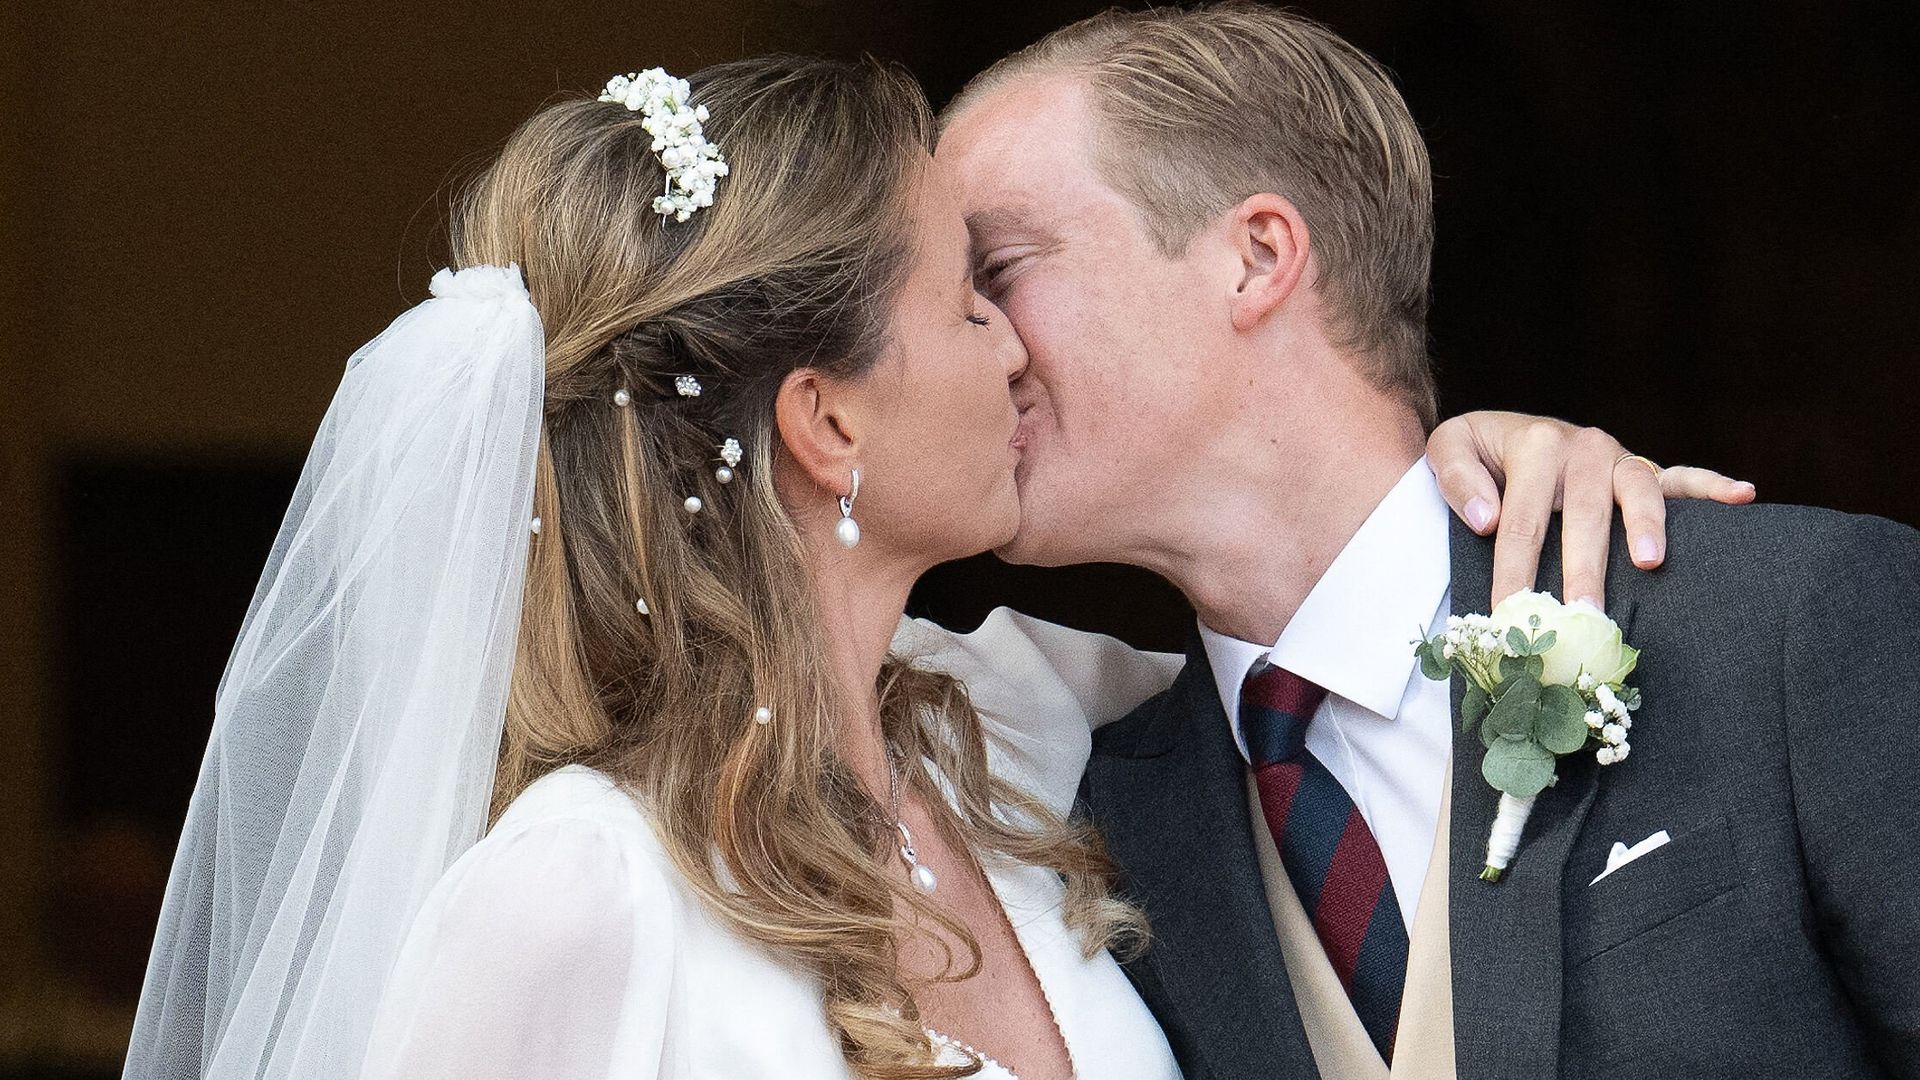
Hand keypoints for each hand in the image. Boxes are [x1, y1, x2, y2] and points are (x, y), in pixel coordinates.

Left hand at [1427, 411, 1756, 607]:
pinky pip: (1682, 476)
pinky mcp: (1642, 468)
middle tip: (1584, 611)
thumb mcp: (1448, 449)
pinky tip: (1743, 495)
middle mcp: (1581, 446)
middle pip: (1583, 513)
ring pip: (1637, 491)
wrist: (1502, 430)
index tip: (1511, 612)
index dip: (1514, 569)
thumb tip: (1487, 519)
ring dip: (1647, 525)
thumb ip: (1457, 479)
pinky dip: (1712, 485)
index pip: (1522, 521)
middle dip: (1583, 565)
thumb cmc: (1476, 453)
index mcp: (1534, 445)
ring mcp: (1617, 457)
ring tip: (1651, 563)